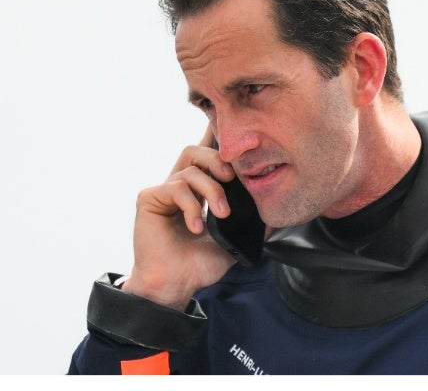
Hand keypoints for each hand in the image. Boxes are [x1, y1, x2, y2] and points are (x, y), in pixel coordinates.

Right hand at [122, 144, 240, 309]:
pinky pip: (175, 187)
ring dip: (212, 190)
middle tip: (232, 179)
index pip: (209, 156)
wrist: (178, 284)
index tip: (239, 150)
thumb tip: (278, 208)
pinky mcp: (148, 199)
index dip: (220, 143)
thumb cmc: (202, 264)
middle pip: (197, 150)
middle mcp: (179, 186)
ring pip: (190, 170)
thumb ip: (253, 220)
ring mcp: (163, 191)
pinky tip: (197, 227)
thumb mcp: (235, 237)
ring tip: (221, 215)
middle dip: (219, 160)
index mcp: (198, 190)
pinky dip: (192, 205)